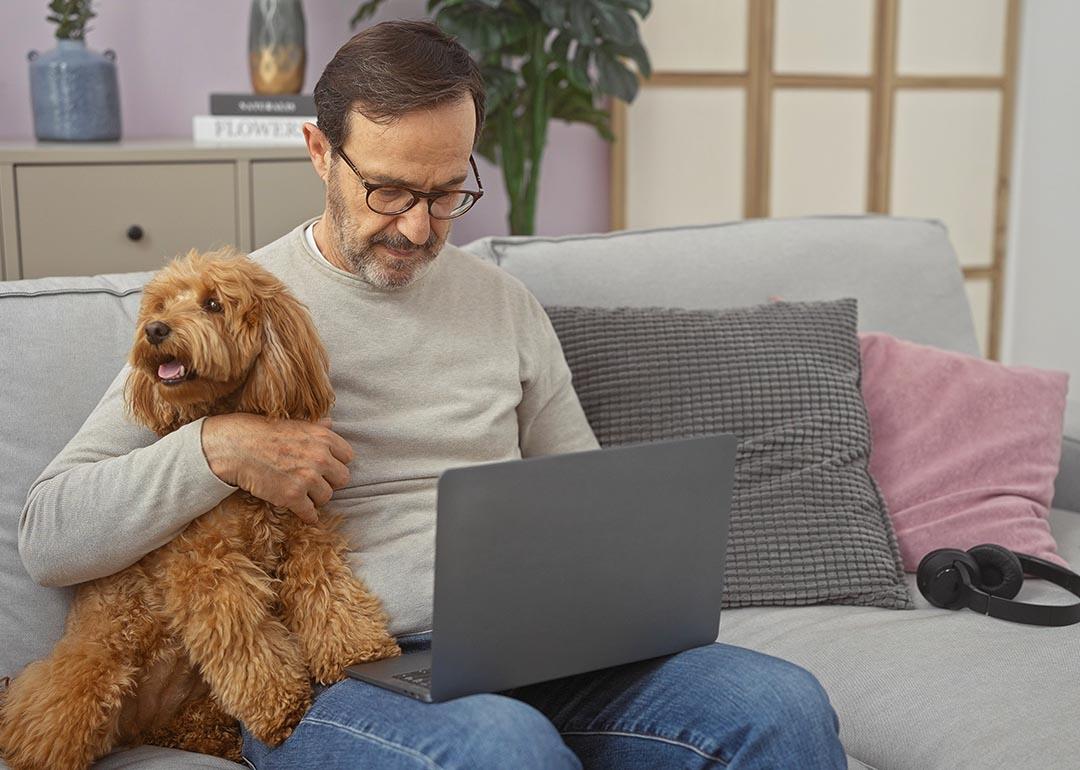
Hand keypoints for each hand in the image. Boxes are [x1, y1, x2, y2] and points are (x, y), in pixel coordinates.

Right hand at [200, 413, 353, 522]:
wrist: (235, 447)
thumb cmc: (262, 431)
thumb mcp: (294, 423)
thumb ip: (316, 427)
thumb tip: (330, 423)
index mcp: (323, 438)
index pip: (348, 457)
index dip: (337, 462)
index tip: (327, 467)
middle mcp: (320, 458)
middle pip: (342, 479)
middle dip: (330, 481)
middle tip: (316, 481)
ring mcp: (307, 479)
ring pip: (327, 497)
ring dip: (316, 497)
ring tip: (303, 493)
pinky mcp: (292, 497)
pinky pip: (310, 513)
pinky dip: (307, 515)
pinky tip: (304, 513)